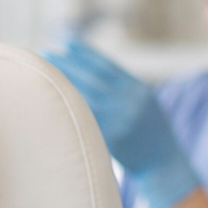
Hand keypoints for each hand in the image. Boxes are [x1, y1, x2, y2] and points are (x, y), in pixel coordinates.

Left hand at [43, 38, 199, 207]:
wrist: (165, 165)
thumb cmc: (150, 134)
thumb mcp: (144, 104)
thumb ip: (123, 89)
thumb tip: (92, 72)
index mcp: (138, 89)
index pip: (107, 65)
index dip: (85, 53)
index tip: (66, 43)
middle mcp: (131, 100)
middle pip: (93, 77)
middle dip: (68, 64)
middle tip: (45, 54)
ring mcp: (122, 119)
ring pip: (86, 97)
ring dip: (63, 84)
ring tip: (43, 76)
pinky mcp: (112, 138)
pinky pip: (85, 120)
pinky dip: (69, 109)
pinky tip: (53, 102)